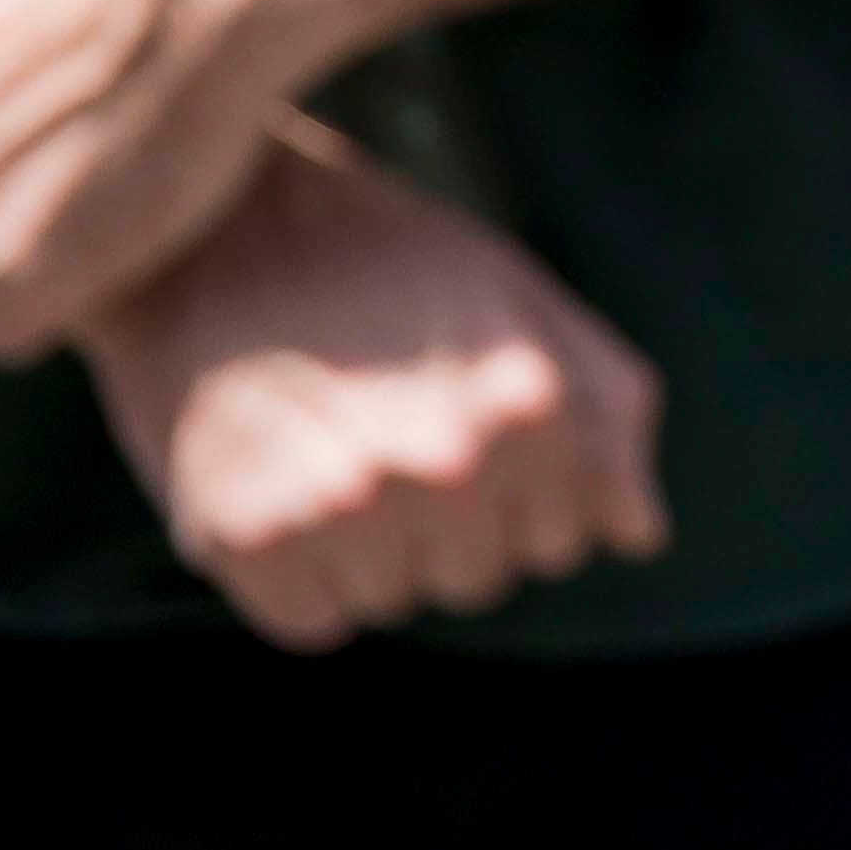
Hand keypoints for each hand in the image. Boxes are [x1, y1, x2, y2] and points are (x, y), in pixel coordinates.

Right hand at [84, 133, 668, 650]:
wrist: (211, 229)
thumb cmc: (383, 260)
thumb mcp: (518, 297)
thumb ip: (602, 410)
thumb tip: (640, 533)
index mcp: (529, 401)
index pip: (561, 537)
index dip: (518, 495)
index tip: (464, 428)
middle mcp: (447, 461)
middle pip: (477, 577)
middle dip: (445, 525)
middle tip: (387, 432)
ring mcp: (347, 506)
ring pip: (392, 599)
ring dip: (368, 550)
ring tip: (330, 445)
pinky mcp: (250, 539)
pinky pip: (312, 621)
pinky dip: (297, 577)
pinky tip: (280, 486)